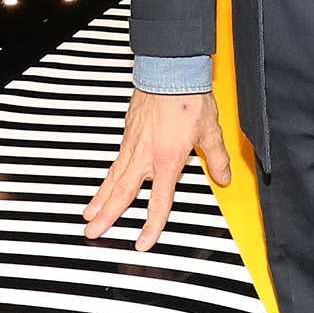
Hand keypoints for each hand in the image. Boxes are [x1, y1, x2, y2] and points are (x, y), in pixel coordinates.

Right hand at [83, 90, 229, 250]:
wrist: (170, 70)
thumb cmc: (188, 98)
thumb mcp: (211, 132)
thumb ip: (217, 159)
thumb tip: (224, 176)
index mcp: (168, 160)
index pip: (159, 202)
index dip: (151, 226)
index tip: (142, 242)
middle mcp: (145, 156)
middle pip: (122, 193)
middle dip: (107, 216)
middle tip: (93, 233)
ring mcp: (133, 143)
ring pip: (113, 178)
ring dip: (100, 199)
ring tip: (89, 215)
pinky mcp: (128, 131)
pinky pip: (115, 161)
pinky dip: (107, 176)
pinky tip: (104, 183)